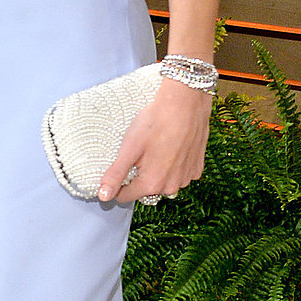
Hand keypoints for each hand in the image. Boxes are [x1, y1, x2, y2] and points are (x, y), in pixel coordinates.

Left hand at [98, 73, 211, 205]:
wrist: (185, 104)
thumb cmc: (156, 123)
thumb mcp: (129, 148)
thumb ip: (116, 175)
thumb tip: (104, 196)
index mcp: (151, 184)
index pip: (126, 196)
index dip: (118, 184)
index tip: (119, 168)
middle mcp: (171, 187)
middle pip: (146, 189)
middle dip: (139, 175)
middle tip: (140, 152)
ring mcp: (186, 178)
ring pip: (164, 182)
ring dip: (158, 171)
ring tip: (156, 148)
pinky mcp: (197, 168)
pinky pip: (180, 174)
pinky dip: (175, 165)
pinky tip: (172, 148)